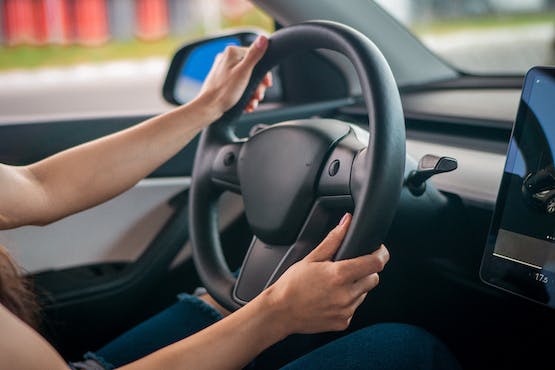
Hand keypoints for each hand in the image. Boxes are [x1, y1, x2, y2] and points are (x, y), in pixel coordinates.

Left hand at [198, 35, 272, 114]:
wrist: (208, 108)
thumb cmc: (224, 92)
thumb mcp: (244, 73)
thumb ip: (254, 55)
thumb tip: (263, 38)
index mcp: (232, 53)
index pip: (256, 57)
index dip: (264, 73)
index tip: (266, 84)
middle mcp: (227, 59)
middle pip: (252, 70)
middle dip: (258, 86)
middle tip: (258, 96)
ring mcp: (225, 70)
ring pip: (247, 80)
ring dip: (252, 93)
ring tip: (252, 103)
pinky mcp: (223, 81)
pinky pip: (239, 86)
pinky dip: (245, 95)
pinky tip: (246, 104)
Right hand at [265, 213, 389, 334]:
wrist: (280, 312)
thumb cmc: (292, 285)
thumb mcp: (311, 258)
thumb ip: (333, 240)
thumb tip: (346, 222)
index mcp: (339, 275)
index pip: (375, 263)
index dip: (381, 254)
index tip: (378, 251)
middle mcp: (346, 294)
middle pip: (374, 278)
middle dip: (365, 270)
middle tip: (348, 268)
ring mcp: (346, 311)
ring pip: (364, 294)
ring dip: (356, 287)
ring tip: (334, 285)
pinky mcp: (343, 322)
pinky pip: (354, 308)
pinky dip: (347, 302)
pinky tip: (331, 298)